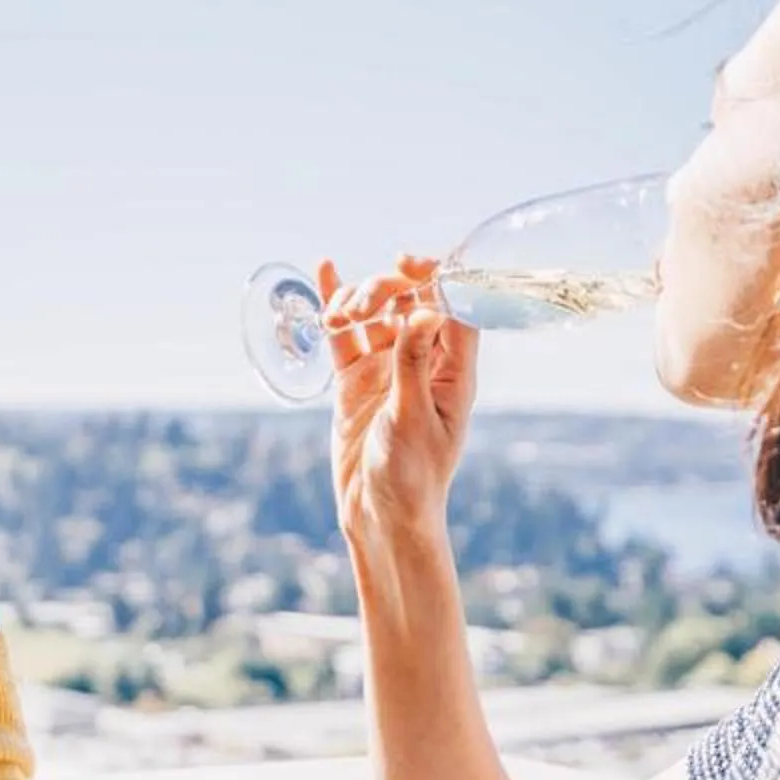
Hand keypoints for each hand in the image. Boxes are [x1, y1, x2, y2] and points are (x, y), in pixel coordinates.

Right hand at [324, 255, 479, 549]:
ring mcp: (388, 371)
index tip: (406, 262)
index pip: (454, 307)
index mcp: (453, 373)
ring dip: (358, 301)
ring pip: (377, 315)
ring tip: (337, 315)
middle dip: (385, 290)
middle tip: (361, 304)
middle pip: (410, 303)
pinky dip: (336, 306)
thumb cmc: (411, 478)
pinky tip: (324, 272)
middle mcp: (423, 364)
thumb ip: (412, 364)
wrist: (380, 517)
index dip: (435, 276)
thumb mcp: (412, 420)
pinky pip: (347, 336)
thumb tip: (426, 310)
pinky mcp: (357, 383)